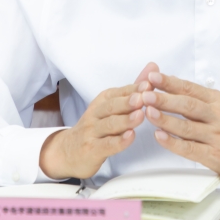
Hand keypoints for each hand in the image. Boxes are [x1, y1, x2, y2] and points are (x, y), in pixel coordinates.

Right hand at [38, 63, 158, 179]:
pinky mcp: (92, 150)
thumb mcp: (110, 107)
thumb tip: (152, 67)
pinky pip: (106, 145)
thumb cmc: (95, 127)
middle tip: (144, 97)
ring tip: (140, 115)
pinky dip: (119, 141)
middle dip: (128, 101)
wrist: (66, 152)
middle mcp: (95, 115)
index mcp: (101, 102)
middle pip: (111, 106)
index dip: (133, 89)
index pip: (117, 93)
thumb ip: (132, 90)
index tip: (149, 84)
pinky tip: (130, 136)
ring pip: (109, 125)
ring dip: (125, 119)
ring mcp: (92, 133)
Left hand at [142, 72, 219, 185]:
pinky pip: (190, 148)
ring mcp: (216, 137)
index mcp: (218, 102)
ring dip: (165, 118)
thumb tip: (173, 84)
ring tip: (148, 111)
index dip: (170, 82)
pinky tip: (160, 136)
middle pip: (188, 105)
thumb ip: (200, 98)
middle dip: (165, 98)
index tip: (153, 77)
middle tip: (145, 93)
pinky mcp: (214, 156)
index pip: (191, 89)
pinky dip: (173, 142)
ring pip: (187, 126)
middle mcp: (218, 117)